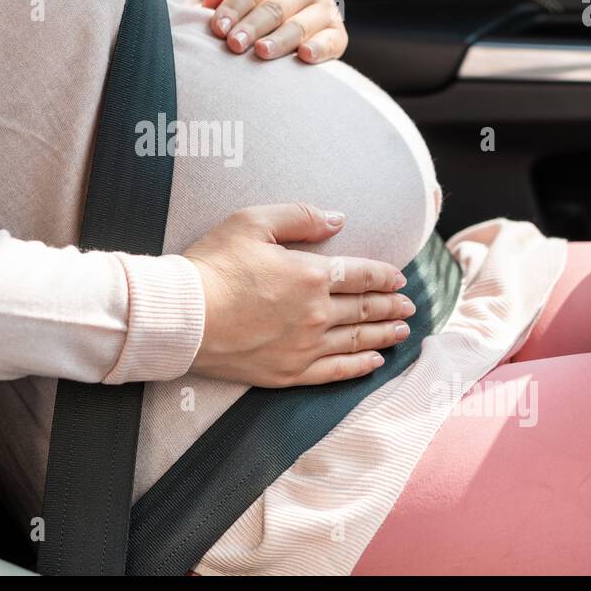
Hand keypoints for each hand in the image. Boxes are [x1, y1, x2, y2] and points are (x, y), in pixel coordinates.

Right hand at [183, 203, 414, 387]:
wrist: (182, 317)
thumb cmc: (212, 265)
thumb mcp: (252, 222)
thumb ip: (300, 217)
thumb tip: (339, 220)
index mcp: (310, 275)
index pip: (360, 274)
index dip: (384, 275)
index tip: (399, 277)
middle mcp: (316, 314)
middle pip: (364, 308)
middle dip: (391, 306)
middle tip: (409, 306)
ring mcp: (305, 347)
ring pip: (356, 340)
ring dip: (383, 334)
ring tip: (402, 332)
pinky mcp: (289, 373)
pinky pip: (335, 372)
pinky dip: (359, 366)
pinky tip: (374, 362)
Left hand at [204, 0, 346, 63]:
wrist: (296, 18)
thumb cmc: (259, 2)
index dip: (234, 8)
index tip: (218, 28)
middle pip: (275, 7)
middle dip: (253, 26)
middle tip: (234, 44)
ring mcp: (326, 7)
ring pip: (299, 25)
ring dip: (279, 39)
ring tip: (261, 52)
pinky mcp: (338, 33)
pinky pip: (330, 41)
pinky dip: (318, 48)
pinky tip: (304, 55)